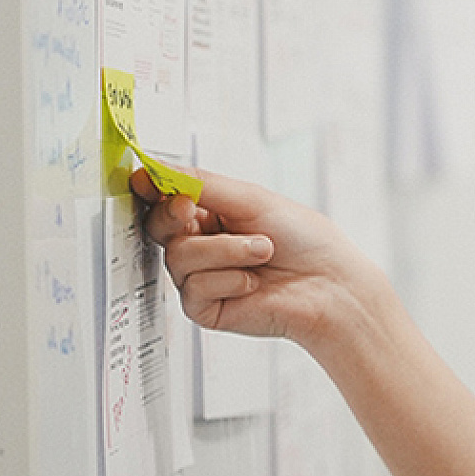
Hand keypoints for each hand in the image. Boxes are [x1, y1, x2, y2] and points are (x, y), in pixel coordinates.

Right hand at [131, 166, 390, 349]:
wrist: (330, 284)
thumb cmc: (304, 239)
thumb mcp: (250, 199)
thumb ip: (200, 184)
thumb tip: (154, 166)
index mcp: (212, 214)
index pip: (166, 200)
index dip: (151, 190)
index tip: (144, 180)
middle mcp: (203, 245)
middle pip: (158, 227)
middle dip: (173, 215)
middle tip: (192, 208)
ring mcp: (202, 278)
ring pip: (177, 256)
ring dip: (226, 250)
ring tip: (263, 252)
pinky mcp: (206, 309)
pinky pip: (194, 288)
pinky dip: (229, 279)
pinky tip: (255, 283)